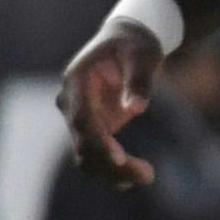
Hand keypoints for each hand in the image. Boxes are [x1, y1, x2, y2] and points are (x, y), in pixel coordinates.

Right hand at [58, 22, 165, 186]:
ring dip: (112, 172)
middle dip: (111, 164)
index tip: (119, 160)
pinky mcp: (93, 126)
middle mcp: (71, 102)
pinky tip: (133, 178)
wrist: (128, 41)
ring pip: (86, 155)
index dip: (97, 142)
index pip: (81, 118)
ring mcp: (79, 117)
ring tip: (146, 177)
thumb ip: (139, 81)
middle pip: (83, 143)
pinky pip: (96, 154)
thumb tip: (137, 109)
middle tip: (147, 175)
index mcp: (76, 81)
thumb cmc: (135, 45)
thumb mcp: (142, 56)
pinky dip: (112, 168)